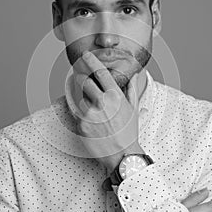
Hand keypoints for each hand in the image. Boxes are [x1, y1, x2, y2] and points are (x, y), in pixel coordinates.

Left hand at [74, 51, 143, 171]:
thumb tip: (135, 74)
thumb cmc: (128, 133)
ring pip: (80, 99)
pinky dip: (82, 115)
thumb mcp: (133, 109)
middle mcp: (102, 103)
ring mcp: (90, 114)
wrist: (122, 156)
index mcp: (115, 97)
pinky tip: (91, 123)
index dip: (92, 61)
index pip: (101, 72)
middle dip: (80, 77)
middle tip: (80, 77)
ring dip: (84, 101)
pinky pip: (77, 114)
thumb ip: (131, 89)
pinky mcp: (80, 125)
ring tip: (94, 113)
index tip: (86, 54)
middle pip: (85, 81)